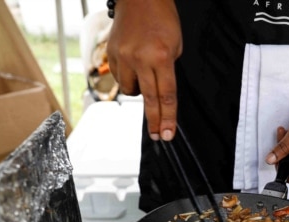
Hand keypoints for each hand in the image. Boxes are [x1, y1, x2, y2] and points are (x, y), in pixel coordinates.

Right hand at [106, 0, 181, 140]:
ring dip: (139, 90)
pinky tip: (134, 63)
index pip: (167, 96)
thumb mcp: (176, 45)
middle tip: (158, 136)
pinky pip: (119, 77)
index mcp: (162, 57)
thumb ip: (168, 70)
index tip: (167, 134)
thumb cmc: (163, 19)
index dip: (168, 118)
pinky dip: (128, 76)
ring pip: (130, 90)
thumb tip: (161, 93)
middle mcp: (141, 59)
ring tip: (145, 74)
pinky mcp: (112, 54)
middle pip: (149, 99)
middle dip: (154, 121)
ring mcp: (124, 57)